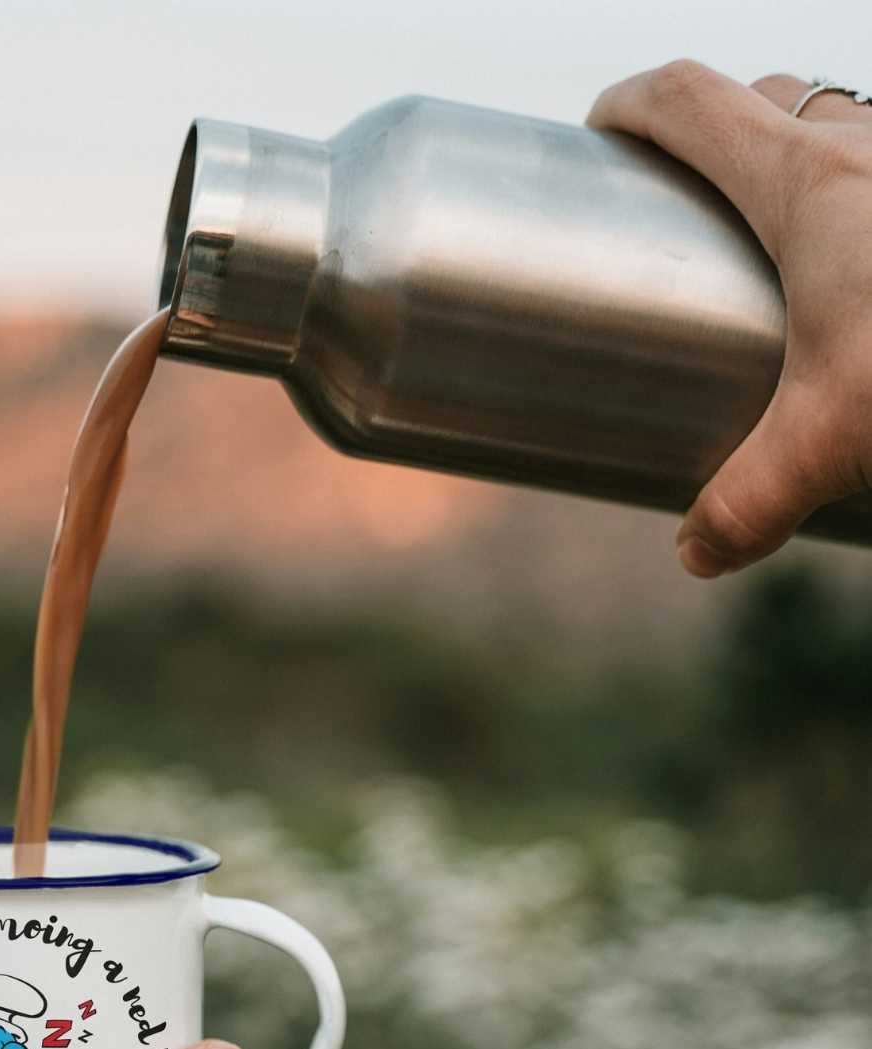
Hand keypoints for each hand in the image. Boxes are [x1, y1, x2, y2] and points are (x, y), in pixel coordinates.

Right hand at [588, 62, 871, 576]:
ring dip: (797, 158)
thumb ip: (751, 501)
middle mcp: (869, 145)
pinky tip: (864, 269)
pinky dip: (859, 196)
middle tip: (680, 205)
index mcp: (806, 181)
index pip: (690, 101)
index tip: (601, 134)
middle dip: (712, 135)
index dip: (630, 106)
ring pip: (843, 123)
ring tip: (775, 242)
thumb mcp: (835, 441)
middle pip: (768, 100)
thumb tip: (699, 551)